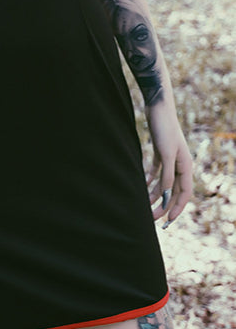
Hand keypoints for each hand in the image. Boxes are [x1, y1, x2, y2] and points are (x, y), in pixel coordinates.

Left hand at [144, 101, 192, 225]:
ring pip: (164, 182)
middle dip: (163, 205)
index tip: (167, 220)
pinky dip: (150, 181)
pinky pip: (157, 172)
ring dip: (155, 195)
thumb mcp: (166, 153)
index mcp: (185, 166)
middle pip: (173, 190)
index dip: (177, 208)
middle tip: (151, 219)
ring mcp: (170, 158)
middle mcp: (180, 164)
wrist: (158, 107)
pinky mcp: (160, 152)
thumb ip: (167, 174)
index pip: (184, 193)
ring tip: (144, 206)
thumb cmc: (164, 129)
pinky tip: (142, 187)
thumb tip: (167, 194)